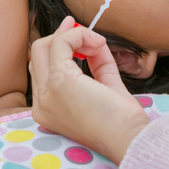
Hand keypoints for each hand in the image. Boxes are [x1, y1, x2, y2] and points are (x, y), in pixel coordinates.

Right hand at [28, 18, 149, 164]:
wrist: (130, 139)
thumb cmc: (122, 120)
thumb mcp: (105, 88)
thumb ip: (96, 65)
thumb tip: (94, 43)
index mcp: (47, 109)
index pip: (41, 69)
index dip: (58, 47)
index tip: (78, 32)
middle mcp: (41, 103)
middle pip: (37, 54)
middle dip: (60, 36)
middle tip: (82, 29)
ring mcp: (46, 93)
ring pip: (43, 46)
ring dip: (73, 36)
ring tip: (97, 43)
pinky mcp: (59, 82)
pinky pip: (60, 43)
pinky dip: (79, 35)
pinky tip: (98, 44)